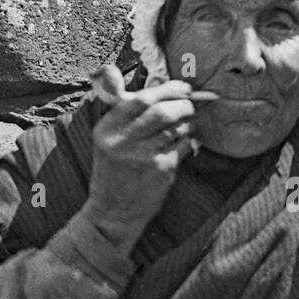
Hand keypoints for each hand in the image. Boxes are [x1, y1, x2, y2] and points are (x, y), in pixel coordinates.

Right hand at [82, 70, 204, 241]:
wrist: (112, 210)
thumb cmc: (114, 171)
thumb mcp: (108, 140)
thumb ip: (125, 114)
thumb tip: (157, 88)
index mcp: (107, 128)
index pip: (141, 99)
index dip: (167, 89)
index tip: (182, 87)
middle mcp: (122, 140)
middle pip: (161, 110)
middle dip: (183, 104)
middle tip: (190, 104)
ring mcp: (143, 155)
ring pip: (176, 127)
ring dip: (188, 122)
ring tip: (187, 123)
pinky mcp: (160, 169)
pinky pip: (183, 145)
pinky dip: (188, 141)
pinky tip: (185, 142)